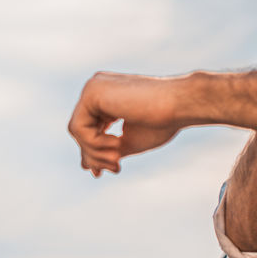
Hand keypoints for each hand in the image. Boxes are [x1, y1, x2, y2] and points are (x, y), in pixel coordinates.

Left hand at [67, 71, 185, 177]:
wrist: (180, 104)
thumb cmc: (162, 122)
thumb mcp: (129, 141)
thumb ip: (107, 150)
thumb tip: (87, 167)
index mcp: (106, 97)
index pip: (88, 128)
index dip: (95, 152)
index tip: (113, 169)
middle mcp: (97, 88)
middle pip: (79, 130)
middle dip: (94, 154)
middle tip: (116, 168)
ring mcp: (94, 87)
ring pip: (76, 130)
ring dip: (95, 152)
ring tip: (118, 158)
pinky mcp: (93, 92)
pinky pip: (78, 127)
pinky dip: (94, 143)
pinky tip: (117, 144)